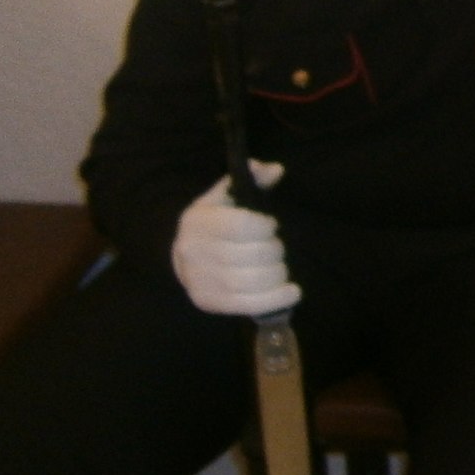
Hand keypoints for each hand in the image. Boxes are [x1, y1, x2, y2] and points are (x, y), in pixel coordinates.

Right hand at [170, 163, 300, 317]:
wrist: (182, 258)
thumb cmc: (215, 223)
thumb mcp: (227, 196)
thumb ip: (252, 179)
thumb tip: (275, 170)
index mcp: (199, 220)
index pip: (241, 225)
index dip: (265, 227)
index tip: (270, 226)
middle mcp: (193, 250)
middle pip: (250, 255)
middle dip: (274, 252)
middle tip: (276, 250)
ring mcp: (198, 279)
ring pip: (251, 281)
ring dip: (277, 275)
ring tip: (281, 270)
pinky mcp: (208, 302)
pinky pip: (248, 305)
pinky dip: (276, 300)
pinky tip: (291, 293)